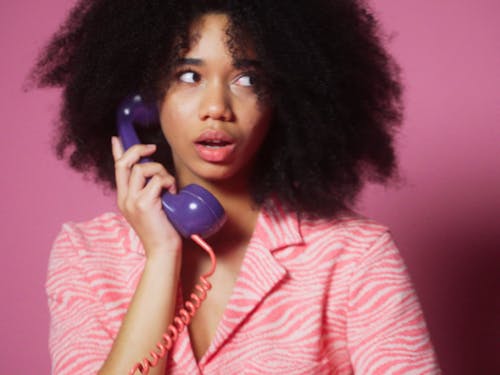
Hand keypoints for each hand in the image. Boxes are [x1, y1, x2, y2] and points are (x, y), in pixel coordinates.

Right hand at [111, 136, 180, 257]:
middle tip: (152, 148)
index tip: (116, 138)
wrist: (163, 251)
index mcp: (125, 198)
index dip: (117, 151)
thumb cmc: (163, 230)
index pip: (118, 169)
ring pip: (142, 168)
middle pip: (124, 163)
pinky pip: (157, 180)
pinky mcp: (144, 203)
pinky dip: (168, 183)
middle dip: (138, 150)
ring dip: (160, 172)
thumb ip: (150, 191)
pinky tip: (172, 195)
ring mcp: (132, 201)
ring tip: (169, 187)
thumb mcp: (153, 207)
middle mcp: (124, 198)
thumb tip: (159, 176)